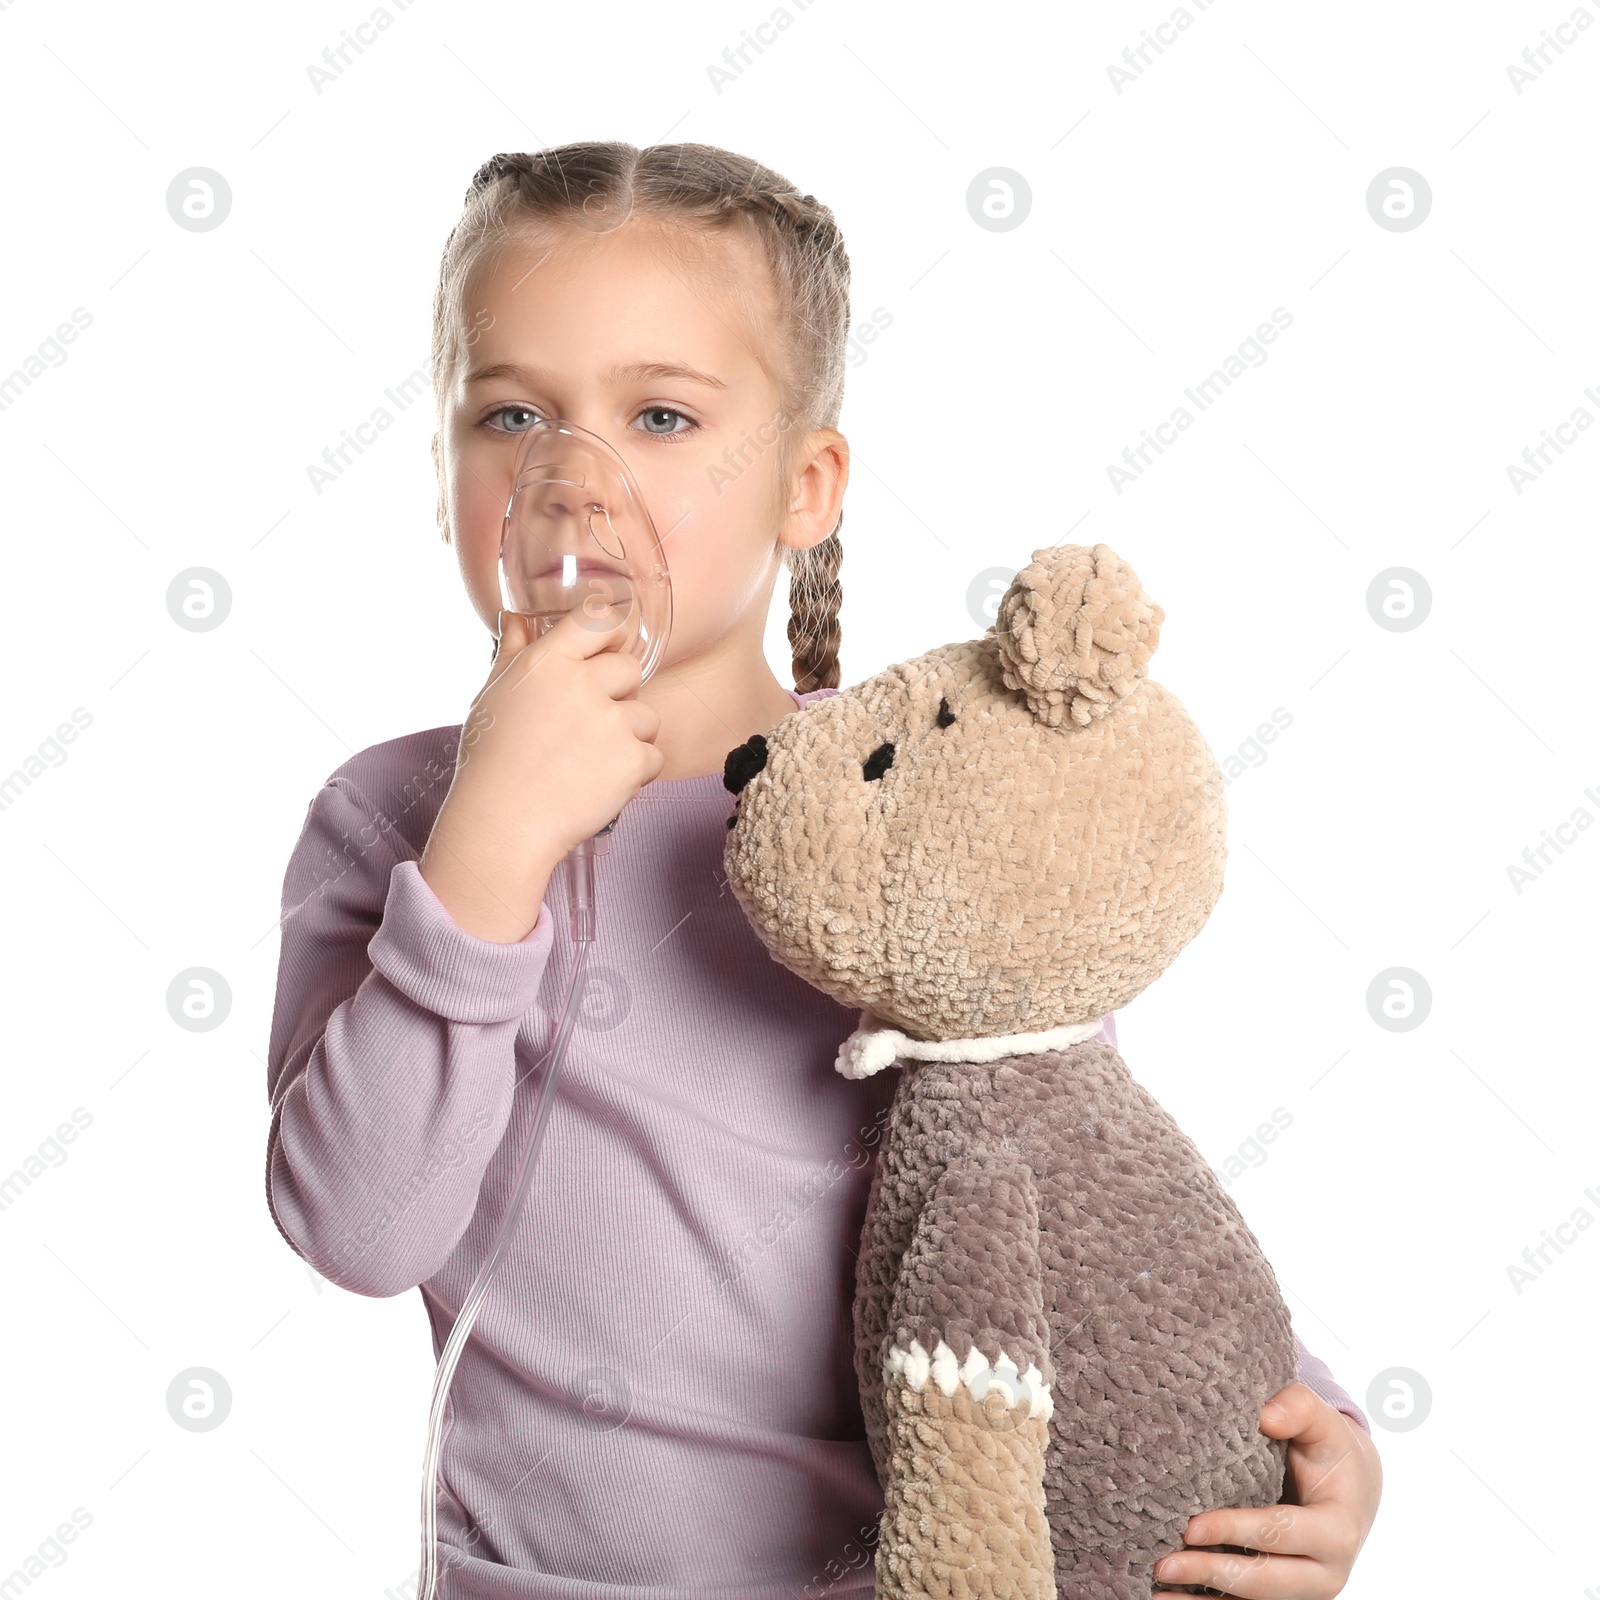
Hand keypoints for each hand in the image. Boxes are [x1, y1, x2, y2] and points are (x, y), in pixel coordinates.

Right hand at [420, 607, 662, 940]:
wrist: (503, 821)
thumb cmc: (492, 759)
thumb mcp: (493, 694)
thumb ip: (513, 651)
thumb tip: (518, 617)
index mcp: (548, 662)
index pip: (599, 619)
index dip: (613, 632)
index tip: (610, 649)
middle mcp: (582, 684)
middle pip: (630, 669)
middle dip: (619, 695)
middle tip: (589, 727)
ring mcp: (610, 722)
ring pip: (647, 716)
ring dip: (630, 737)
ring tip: (591, 761)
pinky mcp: (631, 760)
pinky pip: (654, 756)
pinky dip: (636, 773)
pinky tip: (601, 783)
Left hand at [1152, 1382, 1381, 1597]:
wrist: (1352, 1488)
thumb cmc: (1329, 1449)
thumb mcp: (1323, 1422)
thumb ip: (1299, 1407)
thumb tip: (1266, 1416)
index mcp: (1338, 1531)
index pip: (1279, 1533)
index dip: (1234, 1531)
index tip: (1190, 1527)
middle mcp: (1326, 1573)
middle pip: (1265, 1581)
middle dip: (1213, 1573)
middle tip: (1163, 1564)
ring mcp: (1304, 1590)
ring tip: (1156, 1592)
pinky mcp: (1284, 1596)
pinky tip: (1170, 1599)